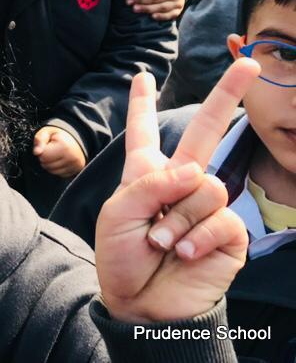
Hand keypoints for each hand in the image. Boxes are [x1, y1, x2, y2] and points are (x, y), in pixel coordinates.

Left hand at [32, 126, 86, 177]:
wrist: (74, 139)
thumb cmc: (58, 135)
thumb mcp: (47, 132)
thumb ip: (39, 140)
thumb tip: (36, 152)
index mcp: (65, 146)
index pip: (44, 156)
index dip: (41, 151)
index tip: (46, 146)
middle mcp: (72, 157)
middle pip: (47, 165)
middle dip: (44, 158)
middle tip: (50, 150)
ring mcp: (75, 165)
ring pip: (52, 172)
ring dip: (50, 164)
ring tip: (55, 155)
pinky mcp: (76, 171)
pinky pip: (59, 174)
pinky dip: (57, 169)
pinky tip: (60, 160)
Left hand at [95, 60, 258, 322]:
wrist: (141, 304)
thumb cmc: (121, 257)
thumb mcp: (118, 213)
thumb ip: (150, 183)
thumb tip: (193, 171)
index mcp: (146, 173)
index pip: (144, 131)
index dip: (142, 104)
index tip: (140, 76)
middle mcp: (180, 183)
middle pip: (206, 131)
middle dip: (227, 95)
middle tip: (248, 62)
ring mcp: (207, 206)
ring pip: (207, 185)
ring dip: (178, 217)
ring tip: (162, 242)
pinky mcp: (229, 233)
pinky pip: (220, 217)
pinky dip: (197, 236)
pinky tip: (184, 253)